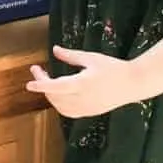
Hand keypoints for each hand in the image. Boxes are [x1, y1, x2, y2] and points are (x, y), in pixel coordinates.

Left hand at [26, 45, 140, 117]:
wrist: (134, 84)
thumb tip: (54, 50)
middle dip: (43, 85)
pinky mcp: (91, 112)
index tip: (29, 84)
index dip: (41, 85)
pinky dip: (59, 104)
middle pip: (56, 97)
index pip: (57, 87)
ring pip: (61, 107)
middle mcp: (83, 99)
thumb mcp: (90, 58)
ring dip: (50, 95)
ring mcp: (88, 108)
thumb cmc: (113, 67)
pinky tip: (57, 94)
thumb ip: (70, 55)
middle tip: (37, 70)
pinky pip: (69, 112)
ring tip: (46, 80)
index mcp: (83, 84)